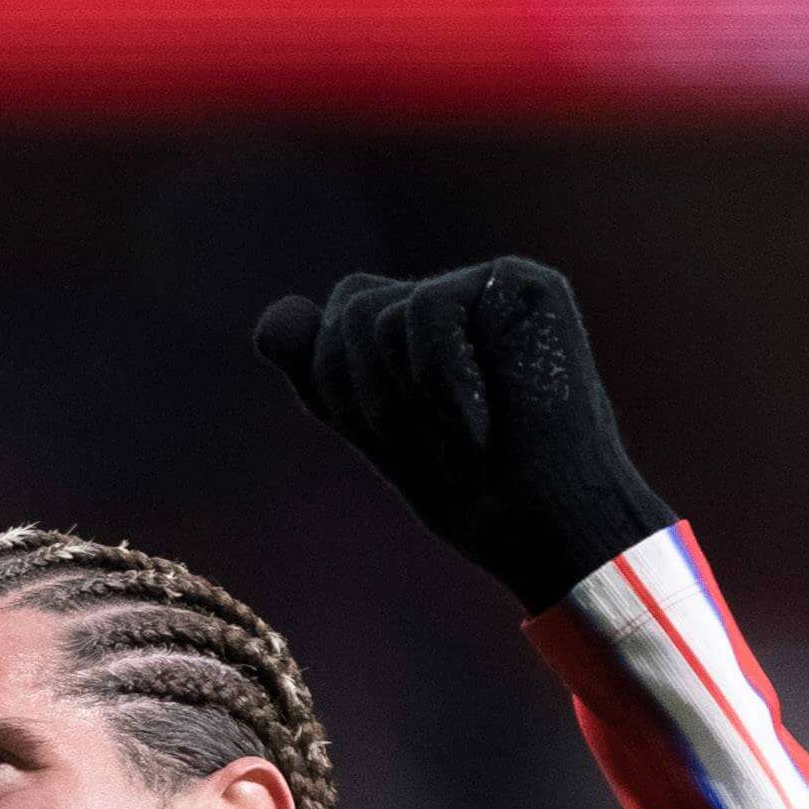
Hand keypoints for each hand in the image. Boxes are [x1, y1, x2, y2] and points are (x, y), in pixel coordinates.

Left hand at [253, 258, 675, 612]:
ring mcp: (489, 285)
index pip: (335, 322)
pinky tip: (487, 415)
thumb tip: (268, 321)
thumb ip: (320, 372)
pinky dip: (442, 380)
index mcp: (417, 327)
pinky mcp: (523, 285)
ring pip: (382, 313)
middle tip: (433, 439)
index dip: (345, 388)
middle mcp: (453, 296)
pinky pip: (431, 307)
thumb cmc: (468, 489)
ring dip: (409, 394)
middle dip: (370, 392)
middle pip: (350, 307)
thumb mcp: (375, 431)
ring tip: (465, 430)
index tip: (396, 439)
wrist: (540, 524)